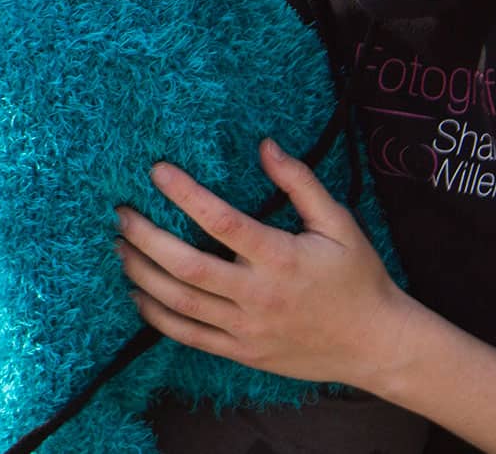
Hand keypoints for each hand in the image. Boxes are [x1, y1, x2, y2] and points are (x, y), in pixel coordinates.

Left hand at [117, 138, 418, 389]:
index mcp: (281, 258)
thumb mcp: (339, 223)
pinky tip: (137, 293)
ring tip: (120, 247)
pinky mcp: (240, 351)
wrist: (375, 344)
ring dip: (141, 273)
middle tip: (122, 213)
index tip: (157, 170)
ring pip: (179, 302)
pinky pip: (187, 335)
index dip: (186, 194)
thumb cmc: (357, 277)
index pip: (222, 221)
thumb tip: (265, 145)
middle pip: (187, 266)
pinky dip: (156, 315)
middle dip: (146, 237)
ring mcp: (246, 329)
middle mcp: (258, 296)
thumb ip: (300, 182)